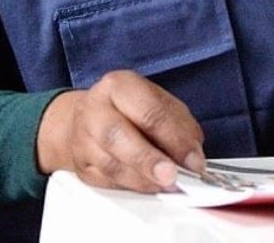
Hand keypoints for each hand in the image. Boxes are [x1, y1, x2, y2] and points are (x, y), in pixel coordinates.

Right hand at [36, 70, 204, 192]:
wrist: (89, 116)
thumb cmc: (132, 108)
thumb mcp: (162, 103)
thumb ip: (180, 127)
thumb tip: (192, 156)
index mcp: (119, 85)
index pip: (149, 112)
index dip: (174, 138)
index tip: (193, 159)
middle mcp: (94, 110)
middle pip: (118, 137)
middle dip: (149, 160)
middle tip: (172, 176)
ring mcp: (82, 140)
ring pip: (109, 164)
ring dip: (142, 179)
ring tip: (166, 185)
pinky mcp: (80, 166)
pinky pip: (105, 181)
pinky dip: (132, 187)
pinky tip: (150, 187)